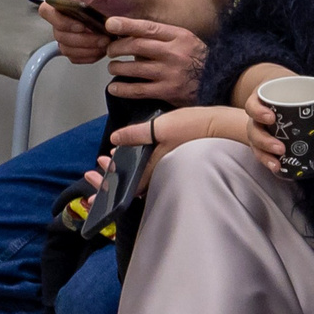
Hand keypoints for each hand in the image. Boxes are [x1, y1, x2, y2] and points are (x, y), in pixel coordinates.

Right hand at [38, 0, 143, 62]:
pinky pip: (75, 57)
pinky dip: (88, 56)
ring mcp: (72, 32)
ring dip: (86, 49)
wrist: (134, 8)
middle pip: (58, 34)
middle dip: (81, 39)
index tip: (80, 24)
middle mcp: (66, 16)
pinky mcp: (80, 45)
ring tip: (105, 43)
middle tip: (102, 36)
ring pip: (66, 48)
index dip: (59, 21)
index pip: (47, 10)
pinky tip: (101, 49)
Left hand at [89, 104, 240, 191]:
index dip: (106, 187)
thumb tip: (114, 140)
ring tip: (106, 163)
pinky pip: (149, 172)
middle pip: (128, 185)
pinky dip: (136, 168)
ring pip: (137, 178)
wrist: (222, 128)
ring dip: (120, 173)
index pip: (125, 185)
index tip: (93, 180)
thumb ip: (136, 134)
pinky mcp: (174, 164)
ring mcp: (167, 170)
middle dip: (108, 182)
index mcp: (153, 169)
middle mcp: (159, 174)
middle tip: (91, 176)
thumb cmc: (194, 128)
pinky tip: (131, 160)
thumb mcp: (161, 127)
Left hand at [102, 18, 206, 101]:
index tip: (110, 23)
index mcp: (179, 36)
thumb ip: (163, 37)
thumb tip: (133, 36)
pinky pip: (139, 90)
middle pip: (137, 46)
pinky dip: (122, 89)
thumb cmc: (199, 60)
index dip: (126, 25)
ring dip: (117, 67)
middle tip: (110, 50)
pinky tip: (114, 88)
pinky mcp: (168, 92)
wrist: (220, 82)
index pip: (148, 27)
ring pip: (134, 68)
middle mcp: (174, 53)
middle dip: (117, 47)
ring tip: (113, 67)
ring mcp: (170, 73)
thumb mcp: (186, 40)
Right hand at [242, 92, 313, 174]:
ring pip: (255, 145)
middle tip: (280, 147)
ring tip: (278, 163)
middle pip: (254, 130)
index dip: (259, 112)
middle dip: (265, 141)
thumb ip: (313, 99)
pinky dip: (268, 162)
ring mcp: (257, 132)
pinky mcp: (260, 144)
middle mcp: (255, 118)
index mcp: (260, 101)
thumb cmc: (284, 95)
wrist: (271, 100)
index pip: (252, 106)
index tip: (271, 118)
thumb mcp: (294, 92)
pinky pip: (261, 154)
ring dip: (266, 155)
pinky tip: (278, 169)